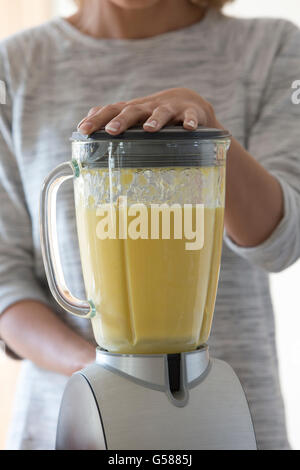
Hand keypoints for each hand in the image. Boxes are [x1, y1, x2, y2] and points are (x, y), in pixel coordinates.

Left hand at [77, 87, 220, 134]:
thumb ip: (110, 122)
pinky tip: (189, 128)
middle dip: (121, 120)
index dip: (97, 120)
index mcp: (132, 110)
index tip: (83, 130)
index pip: (111, 111)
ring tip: (149, 129)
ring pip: (161, 113)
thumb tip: (81, 128)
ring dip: (155, 120)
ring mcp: (170, 109)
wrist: (189, 103)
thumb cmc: (154, 115)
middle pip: (132, 111)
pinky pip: (190, 116)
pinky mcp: (190, 112)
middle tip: (111, 130)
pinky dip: (190, 121)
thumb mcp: (133, 117)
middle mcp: (148, 107)